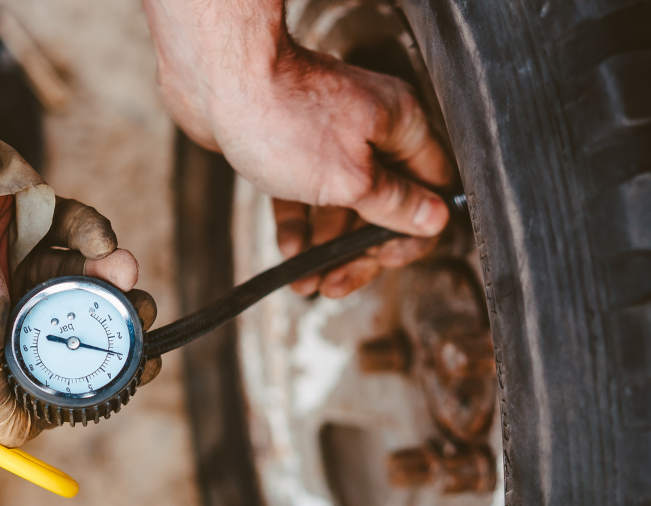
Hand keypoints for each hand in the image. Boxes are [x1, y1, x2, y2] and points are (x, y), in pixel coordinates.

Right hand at [0, 114, 157, 447]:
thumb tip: (29, 434)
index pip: (56, 366)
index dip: (100, 369)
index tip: (138, 367)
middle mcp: (6, 304)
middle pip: (80, 318)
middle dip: (119, 320)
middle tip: (142, 315)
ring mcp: (21, 256)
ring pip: (87, 273)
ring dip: (116, 278)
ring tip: (127, 275)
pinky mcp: (33, 213)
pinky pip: (78, 226)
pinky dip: (96, 235)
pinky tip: (104, 246)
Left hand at [142, 0, 453, 295]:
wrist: (216, 76)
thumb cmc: (282, 116)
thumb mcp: (349, 178)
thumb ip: (394, 204)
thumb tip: (434, 220)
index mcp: (401, 127)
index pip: (430, 191)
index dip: (412, 233)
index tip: (383, 260)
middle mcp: (371, 129)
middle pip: (384, 204)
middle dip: (361, 251)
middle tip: (337, 284)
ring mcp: (329, 137)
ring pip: (341, 203)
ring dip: (327, 246)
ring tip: (307, 282)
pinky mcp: (290, 144)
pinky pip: (304, 193)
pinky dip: (299, 223)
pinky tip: (289, 254)